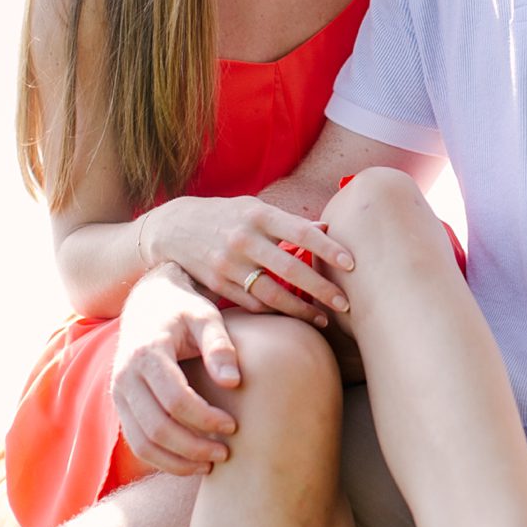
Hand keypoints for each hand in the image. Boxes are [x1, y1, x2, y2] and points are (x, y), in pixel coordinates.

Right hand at [110, 264, 240, 474]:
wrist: (148, 302)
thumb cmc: (184, 310)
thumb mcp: (206, 316)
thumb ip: (220, 345)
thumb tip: (233, 382)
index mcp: (147, 354)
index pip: (175, 400)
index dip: (205, 418)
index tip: (234, 426)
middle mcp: (125, 377)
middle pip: (156, 428)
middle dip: (193, 446)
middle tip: (225, 453)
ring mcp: (119, 394)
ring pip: (142, 442)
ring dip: (176, 460)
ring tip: (211, 464)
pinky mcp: (121, 406)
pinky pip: (136, 442)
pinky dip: (162, 458)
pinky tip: (191, 461)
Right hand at [142, 195, 347, 323]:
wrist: (173, 227)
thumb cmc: (228, 215)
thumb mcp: (255, 208)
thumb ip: (290, 221)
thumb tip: (328, 227)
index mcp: (260, 215)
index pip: (302, 232)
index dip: (329, 248)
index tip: (353, 264)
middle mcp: (244, 240)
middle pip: (290, 269)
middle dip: (321, 289)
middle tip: (347, 303)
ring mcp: (228, 264)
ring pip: (271, 293)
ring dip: (300, 310)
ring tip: (324, 319)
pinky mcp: (216, 284)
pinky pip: (251, 303)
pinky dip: (274, 311)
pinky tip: (293, 317)